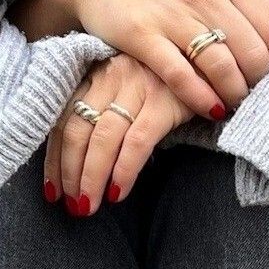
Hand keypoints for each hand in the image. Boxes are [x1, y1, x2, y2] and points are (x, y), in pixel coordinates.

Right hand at [21, 0, 268, 121]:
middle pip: (253, 52)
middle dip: (258, 81)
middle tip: (252, 93)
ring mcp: (172, 14)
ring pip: (222, 66)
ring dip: (234, 95)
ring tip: (232, 104)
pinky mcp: (141, 35)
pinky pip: (181, 75)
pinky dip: (200, 97)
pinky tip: (209, 108)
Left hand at [46, 53, 190, 210]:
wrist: (215, 63)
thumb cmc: (172, 82)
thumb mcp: (131, 87)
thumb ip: (109, 111)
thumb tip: (84, 161)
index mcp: (98, 73)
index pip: (64, 120)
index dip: (55, 159)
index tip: (52, 189)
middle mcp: (111, 76)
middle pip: (77, 131)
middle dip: (69, 173)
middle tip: (70, 204)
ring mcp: (136, 86)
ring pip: (102, 139)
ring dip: (91, 177)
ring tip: (88, 206)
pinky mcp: (163, 100)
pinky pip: (136, 142)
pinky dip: (123, 170)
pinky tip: (118, 192)